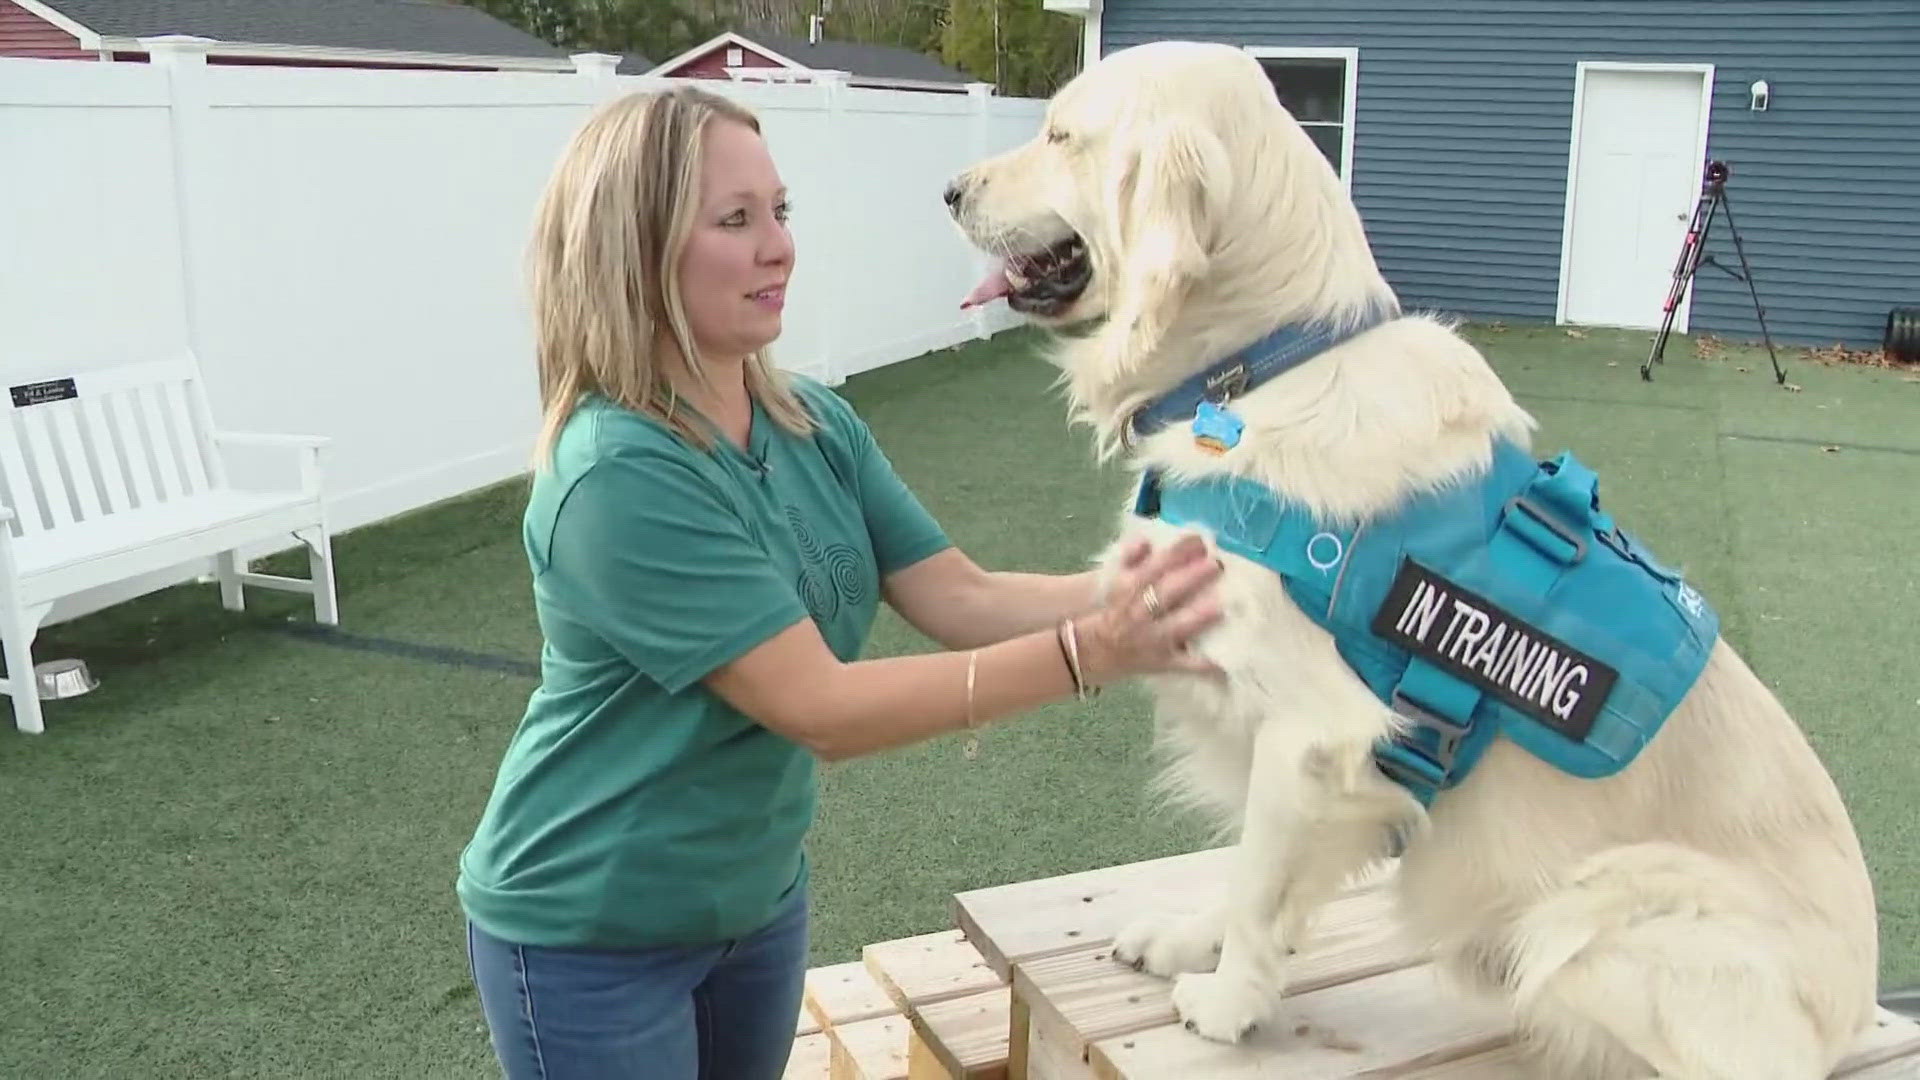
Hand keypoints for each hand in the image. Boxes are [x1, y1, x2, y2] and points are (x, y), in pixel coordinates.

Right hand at [1073, 534, 1223, 682]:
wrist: (1092, 651)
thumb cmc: (1114, 611)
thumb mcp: (1116, 582)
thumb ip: (1131, 557)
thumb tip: (1146, 539)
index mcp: (1130, 589)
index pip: (1154, 566)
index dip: (1177, 552)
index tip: (1199, 540)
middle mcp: (1140, 613)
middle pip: (1167, 593)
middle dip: (1191, 578)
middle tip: (1216, 565)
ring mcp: (1153, 639)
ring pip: (1176, 627)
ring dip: (1197, 617)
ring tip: (1220, 606)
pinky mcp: (1162, 662)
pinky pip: (1185, 665)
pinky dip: (1205, 665)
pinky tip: (1225, 665)